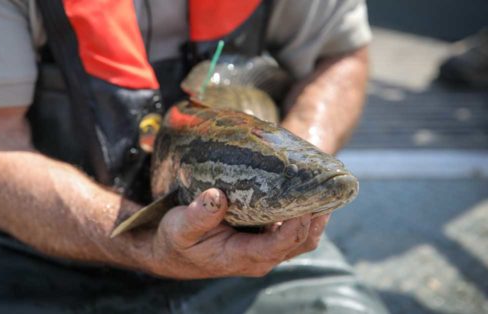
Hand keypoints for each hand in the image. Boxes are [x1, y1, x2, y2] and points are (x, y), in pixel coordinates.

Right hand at [139, 188, 326, 278]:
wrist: (171, 253)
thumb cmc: (176, 241)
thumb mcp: (180, 227)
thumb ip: (199, 215)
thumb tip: (217, 196)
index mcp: (244, 256)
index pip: (282, 243)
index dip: (298, 224)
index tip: (306, 200)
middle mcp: (261, 256)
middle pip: (302, 240)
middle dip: (316, 216)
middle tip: (323, 186)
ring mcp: (265, 249)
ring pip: (303, 237)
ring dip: (314, 215)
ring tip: (320, 186)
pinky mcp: (264, 239)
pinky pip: (292, 229)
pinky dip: (302, 213)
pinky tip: (302, 191)